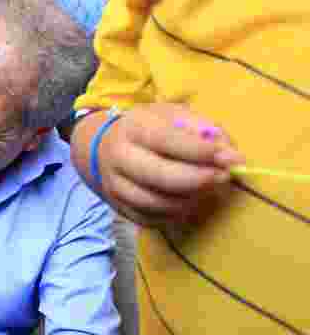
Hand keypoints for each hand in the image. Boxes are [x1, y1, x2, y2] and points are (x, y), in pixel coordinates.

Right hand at [85, 103, 243, 227]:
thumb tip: (230, 155)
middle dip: (199, 179)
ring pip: (156, 202)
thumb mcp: (173, 116)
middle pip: (160, 176)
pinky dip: (175, 214)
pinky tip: (188, 201)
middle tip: (224, 177)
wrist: (101, 148)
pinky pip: (151, 219)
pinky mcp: (118, 208)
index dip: (202, 152)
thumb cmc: (148, 129)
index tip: (232, 158)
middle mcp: (119, 158)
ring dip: (190, 199)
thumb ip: (204, 130)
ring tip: (207, 189)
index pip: (168, 141)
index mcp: (133, 129)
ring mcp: (115, 186)